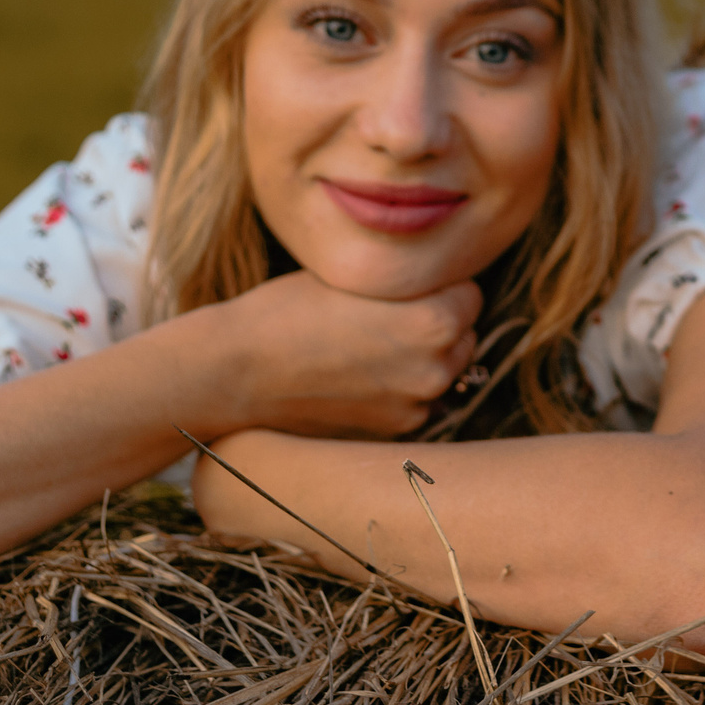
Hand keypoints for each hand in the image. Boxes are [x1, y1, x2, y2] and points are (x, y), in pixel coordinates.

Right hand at [215, 270, 482, 438]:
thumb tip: (438, 279)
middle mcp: (435, 368)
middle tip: (385, 314)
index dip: (436, 285)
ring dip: (422, 356)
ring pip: (443, 368)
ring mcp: (416, 405)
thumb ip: (408, 279)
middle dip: (437, 321)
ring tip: (369, 343)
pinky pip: (417, 399)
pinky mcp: (394, 430)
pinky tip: (359, 374)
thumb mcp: (356, 274)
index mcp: (434, 321)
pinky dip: (400, 386)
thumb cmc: (288, 310)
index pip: (469, 292)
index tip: (403, 285)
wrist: (236, 373)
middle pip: (463, 333)